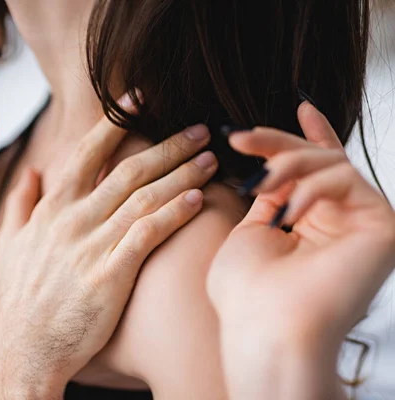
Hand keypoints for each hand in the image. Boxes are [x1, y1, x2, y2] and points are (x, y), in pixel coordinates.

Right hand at [0, 94, 217, 398]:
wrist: (24, 348)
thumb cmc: (22, 297)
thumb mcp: (10, 245)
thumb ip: (18, 204)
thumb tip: (29, 172)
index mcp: (52, 208)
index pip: (87, 152)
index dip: (115, 122)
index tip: (140, 98)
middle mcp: (72, 219)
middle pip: (127, 170)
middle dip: (167, 145)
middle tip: (199, 129)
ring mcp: (90, 246)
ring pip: (144, 197)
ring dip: (182, 174)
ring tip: (211, 158)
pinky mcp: (109, 276)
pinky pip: (148, 234)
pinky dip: (175, 213)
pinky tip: (199, 198)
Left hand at [206, 103, 394, 399]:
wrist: (265, 329)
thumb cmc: (246, 294)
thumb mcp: (248, 234)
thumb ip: (267, 200)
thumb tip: (273, 170)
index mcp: (309, 227)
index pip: (316, 174)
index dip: (310, 137)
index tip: (301, 106)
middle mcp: (339, 224)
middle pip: (319, 161)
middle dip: (277, 142)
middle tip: (240, 137)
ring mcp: (362, 225)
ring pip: (331, 164)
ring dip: (288, 164)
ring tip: (260, 183)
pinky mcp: (384, 227)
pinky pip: (346, 180)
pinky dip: (312, 188)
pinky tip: (289, 212)